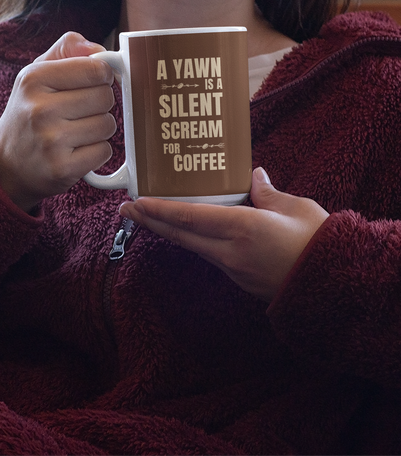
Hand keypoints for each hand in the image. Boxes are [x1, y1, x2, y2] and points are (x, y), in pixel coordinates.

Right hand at [0, 32, 116, 211]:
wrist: (5, 164)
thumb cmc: (29, 111)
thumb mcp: (37, 72)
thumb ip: (68, 49)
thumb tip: (100, 50)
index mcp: (34, 78)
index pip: (96, 69)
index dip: (102, 75)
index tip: (93, 82)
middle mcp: (39, 108)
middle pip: (105, 97)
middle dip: (100, 103)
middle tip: (79, 110)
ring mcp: (50, 141)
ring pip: (108, 125)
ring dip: (99, 129)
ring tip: (75, 130)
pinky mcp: (61, 168)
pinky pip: (104, 151)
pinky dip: (96, 152)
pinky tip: (75, 150)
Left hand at [119, 167, 328, 301]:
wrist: (335, 287)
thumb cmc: (319, 243)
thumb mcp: (295, 208)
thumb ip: (268, 192)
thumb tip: (253, 176)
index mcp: (243, 229)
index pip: (190, 218)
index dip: (159, 210)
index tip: (135, 202)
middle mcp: (231, 251)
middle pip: (181, 235)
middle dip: (151, 221)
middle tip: (127, 208)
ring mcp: (234, 268)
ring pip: (192, 246)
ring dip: (169, 230)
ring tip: (150, 215)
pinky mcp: (240, 277)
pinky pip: (208, 254)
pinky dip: (191, 239)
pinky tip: (187, 229)